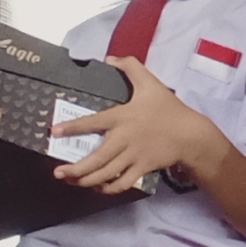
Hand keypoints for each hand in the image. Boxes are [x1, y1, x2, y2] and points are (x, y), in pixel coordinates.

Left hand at [54, 56, 219, 191]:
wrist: (190, 133)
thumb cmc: (168, 108)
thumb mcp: (150, 82)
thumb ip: (130, 66)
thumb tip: (110, 59)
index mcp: (122, 117)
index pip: (93, 122)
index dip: (72, 128)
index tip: (55, 133)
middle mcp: (124, 139)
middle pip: (96, 160)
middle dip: (75, 169)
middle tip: (58, 173)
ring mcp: (133, 156)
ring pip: (106, 175)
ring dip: (85, 181)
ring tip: (71, 181)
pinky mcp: (142, 168)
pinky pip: (122, 183)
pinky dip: (108, 188)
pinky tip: (98, 187)